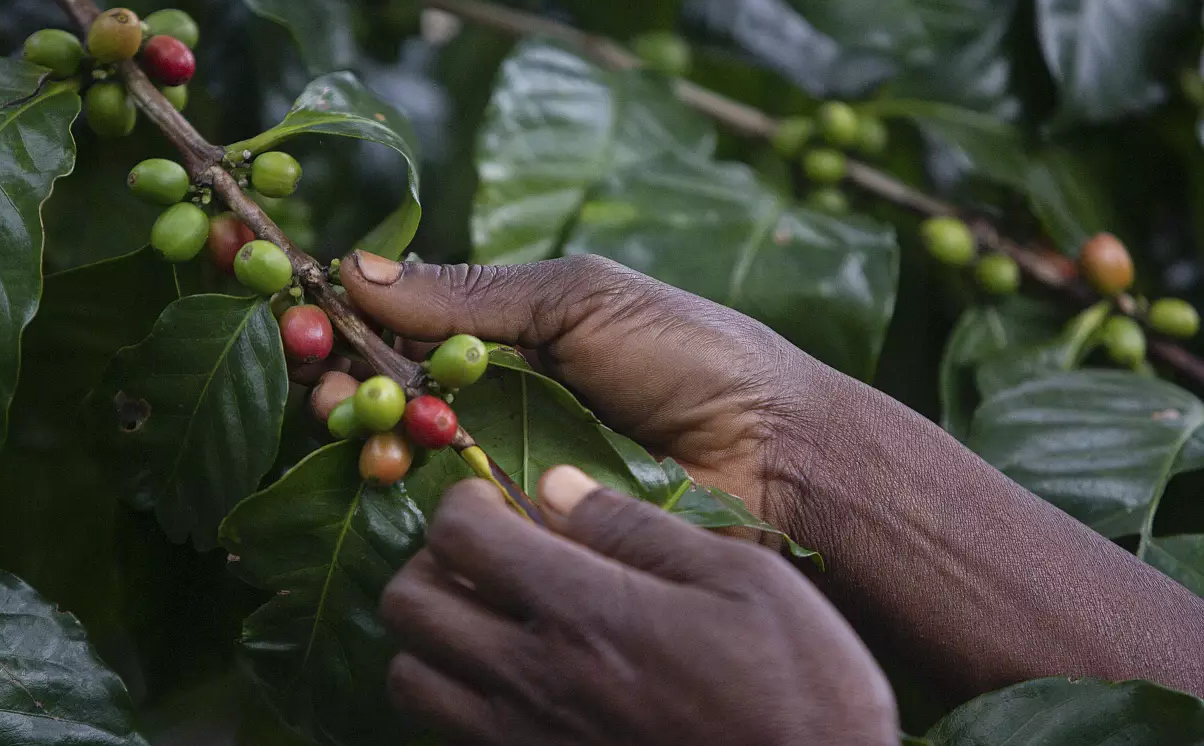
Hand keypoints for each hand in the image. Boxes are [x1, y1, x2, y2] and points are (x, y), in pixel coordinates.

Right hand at [341, 252, 840, 534]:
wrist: (773, 454)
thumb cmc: (691, 356)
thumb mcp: (580, 299)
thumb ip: (473, 293)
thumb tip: (355, 270)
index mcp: (507, 335)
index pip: (401, 324)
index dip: (345, 318)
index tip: (301, 312)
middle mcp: (492, 401)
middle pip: (385, 392)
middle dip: (340, 379)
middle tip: (321, 372)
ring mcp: (501, 466)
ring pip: (401, 452)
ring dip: (363, 429)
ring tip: (354, 414)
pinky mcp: (519, 526)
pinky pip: (443, 510)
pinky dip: (405, 485)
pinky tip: (392, 463)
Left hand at [381, 467, 897, 745]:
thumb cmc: (798, 690)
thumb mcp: (741, 581)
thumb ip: (636, 529)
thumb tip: (555, 485)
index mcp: (583, 610)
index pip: (459, 535)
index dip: (465, 501)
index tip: (499, 499)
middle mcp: (532, 677)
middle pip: (408, 603)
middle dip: (432, 561)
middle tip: (485, 554)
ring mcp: (524, 739)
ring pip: (409, 677)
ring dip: (432, 634)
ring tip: (489, 616)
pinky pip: (447, 732)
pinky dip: (454, 695)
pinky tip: (510, 678)